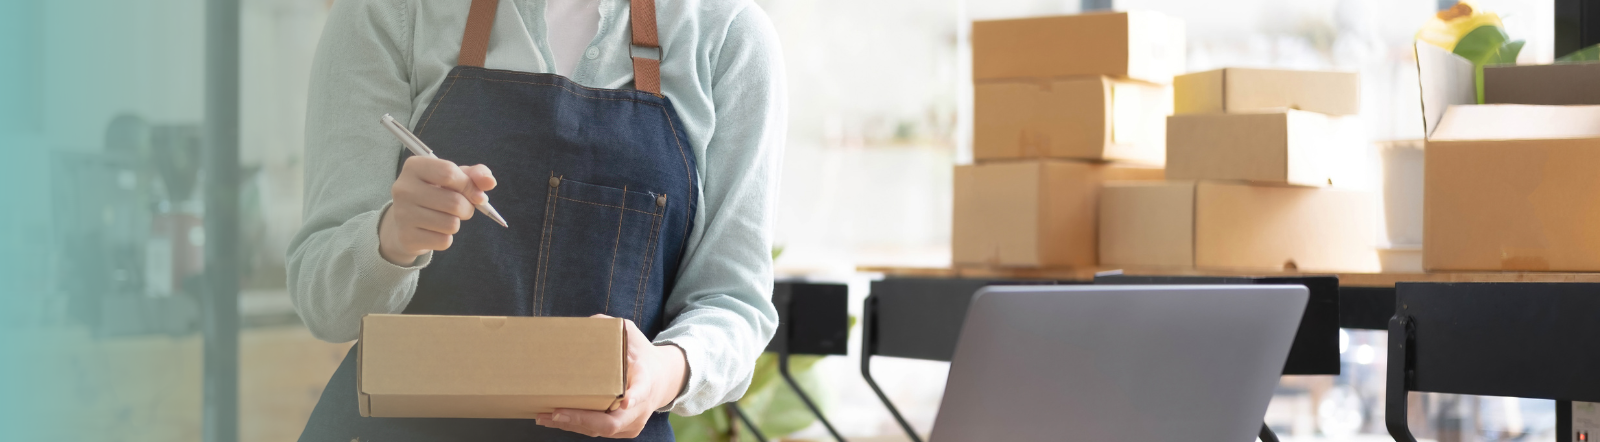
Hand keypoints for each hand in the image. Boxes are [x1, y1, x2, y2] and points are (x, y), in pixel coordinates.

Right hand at [377, 156, 496, 265]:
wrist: (406, 222)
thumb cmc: (435, 193)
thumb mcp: (454, 178)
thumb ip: (475, 175)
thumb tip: (490, 182)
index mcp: (414, 167)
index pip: (449, 173)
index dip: (469, 186)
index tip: (476, 194)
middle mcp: (403, 189)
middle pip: (454, 202)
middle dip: (467, 208)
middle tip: (460, 209)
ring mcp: (402, 214)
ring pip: (451, 224)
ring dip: (456, 223)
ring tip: (444, 218)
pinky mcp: (407, 237)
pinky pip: (444, 241)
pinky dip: (446, 238)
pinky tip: (434, 231)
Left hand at [536, 314, 687, 437]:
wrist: (663, 379)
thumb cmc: (641, 354)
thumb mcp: (631, 334)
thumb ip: (609, 327)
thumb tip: (584, 324)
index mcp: (645, 380)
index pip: (642, 390)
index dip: (634, 396)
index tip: (625, 400)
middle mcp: (642, 406)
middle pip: (613, 422)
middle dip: (583, 419)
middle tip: (557, 412)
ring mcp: (634, 422)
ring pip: (602, 431)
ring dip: (572, 425)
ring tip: (545, 417)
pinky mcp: (625, 430)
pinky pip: (598, 432)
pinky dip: (576, 427)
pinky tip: (555, 420)